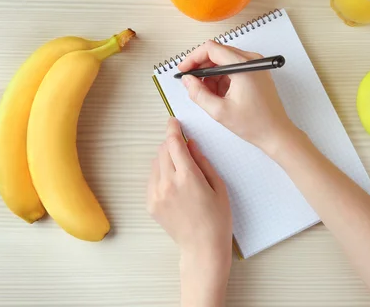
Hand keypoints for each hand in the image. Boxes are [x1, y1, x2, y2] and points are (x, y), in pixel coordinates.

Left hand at [147, 118, 231, 306]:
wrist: (202, 248)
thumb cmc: (217, 218)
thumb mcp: (219, 186)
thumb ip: (203, 162)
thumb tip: (191, 144)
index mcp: (187, 177)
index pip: (174, 143)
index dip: (173, 129)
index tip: (173, 122)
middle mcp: (168, 184)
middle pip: (163, 150)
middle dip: (171, 143)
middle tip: (182, 146)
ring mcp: (156, 195)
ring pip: (155, 163)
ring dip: (165, 158)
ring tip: (181, 168)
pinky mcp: (151, 204)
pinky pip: (152, 179)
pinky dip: (160, 173)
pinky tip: (174, 182)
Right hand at [178, 40, 296, 153]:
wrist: (277, 134)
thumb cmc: (255, 124)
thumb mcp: (219, 111)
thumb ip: (198, 93)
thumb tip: (187, 80)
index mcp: (243, 66)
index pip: (211, 49)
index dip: (193, 58)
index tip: (183, 70)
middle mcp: (251, 60)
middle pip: (217, 53)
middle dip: (202, 69)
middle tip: (192, 85)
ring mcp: (255, 66)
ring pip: (224, 61)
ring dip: (212, 76)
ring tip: (209, 96)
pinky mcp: (256, 73)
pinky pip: (233, 69)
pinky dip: (222, 79)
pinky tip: (220, 96)